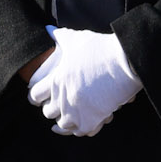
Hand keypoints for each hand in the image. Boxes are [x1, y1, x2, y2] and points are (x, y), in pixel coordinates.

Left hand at [25, 27, 142, 136]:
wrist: (125, 62)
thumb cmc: (100, 49)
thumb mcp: (76, 40)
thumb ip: (60, 37)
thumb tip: (49, 30)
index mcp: (56, 80)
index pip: (35, 94)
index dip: (35, 96)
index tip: (36, 98)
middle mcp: (62, 98)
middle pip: (48, 112)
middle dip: (50, 110)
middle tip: (52, 109)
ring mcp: (76, 112)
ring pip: (63, 126)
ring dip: (65, 123)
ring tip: (66, 121)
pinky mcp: (91, 120)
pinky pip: (82, 132)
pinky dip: (82, 129)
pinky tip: (82, 127)